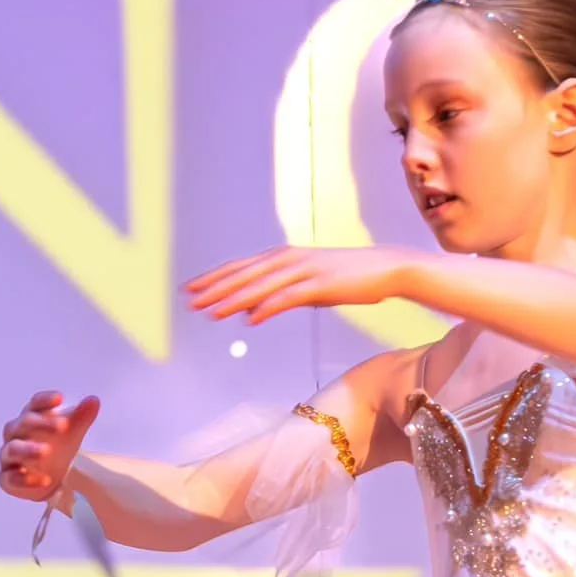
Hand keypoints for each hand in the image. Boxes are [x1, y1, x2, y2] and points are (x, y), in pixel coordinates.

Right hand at [0, 390, 100, 501]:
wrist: (49, 476)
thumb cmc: (56, 447)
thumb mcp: (71, 432)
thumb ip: (80, 416)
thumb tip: (94, 400)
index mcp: (30, 418)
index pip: (35, 404)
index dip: (45, 400)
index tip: (60, 398)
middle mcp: (15, 434)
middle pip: (24, 424)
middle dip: (42, 424)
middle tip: (63, 426)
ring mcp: (10, 456)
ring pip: (13, 449)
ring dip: (28, 450)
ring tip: (46, 452)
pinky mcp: (8, 478)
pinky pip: (11, 478)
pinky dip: (27, 480)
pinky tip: (45, 480)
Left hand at [186, 246, 417, 324]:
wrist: (385, 268)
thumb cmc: (348, 278)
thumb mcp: (307, 285)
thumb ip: (280, 294)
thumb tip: (252, 310)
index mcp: (283, 257)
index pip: (240, 268)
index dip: (213, 279)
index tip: (191, 290)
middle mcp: (288, 259)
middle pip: (243, 274)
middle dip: (214, 289)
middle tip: (189, 302)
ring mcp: (303, 270)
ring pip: (260, 285)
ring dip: (234, 299)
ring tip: (212, 312)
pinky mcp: (320, 284)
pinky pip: (288, 297)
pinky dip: (268, 306)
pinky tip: (251, 319)